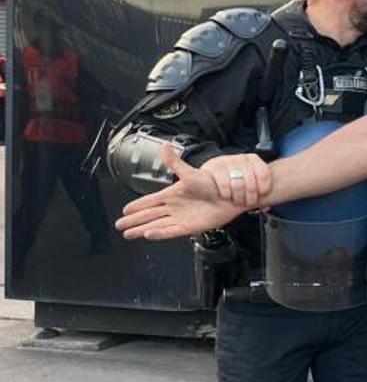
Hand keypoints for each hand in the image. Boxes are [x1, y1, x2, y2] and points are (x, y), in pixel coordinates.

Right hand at [116, 146, 244, 239]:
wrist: (230, 195)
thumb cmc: (213, 183)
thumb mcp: (191, 173)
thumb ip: (175, 162)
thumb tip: (164, 147)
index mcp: (172, 194)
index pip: (149, 200)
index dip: (137, 205)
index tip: (125, 210)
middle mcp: (175, 206)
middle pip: (149, 215)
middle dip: (134, 220)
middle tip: (120, 224)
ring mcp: (181, 217)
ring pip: (156, 225)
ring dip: (142, 229)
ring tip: (128, 234)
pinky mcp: (189, 227)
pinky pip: (170, 231)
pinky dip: (159, 234)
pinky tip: (148, 234)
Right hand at [200, 152, 271, 207]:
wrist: (210, 177)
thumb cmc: (235, 181)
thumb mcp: (250, 180)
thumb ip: (259, 186)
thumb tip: (266, 206)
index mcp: (253, 159)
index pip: (264, 175)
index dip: (263, 190)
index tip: (259, 196)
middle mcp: (241, 158)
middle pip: (251, 184)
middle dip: (250, 198)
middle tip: (247, 203)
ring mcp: (227, 161)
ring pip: (238, 185)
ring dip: (238, 198)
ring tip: (237, 201)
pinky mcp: (214, 167)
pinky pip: (224, 184)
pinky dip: (226, 194)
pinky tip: (226, 195)